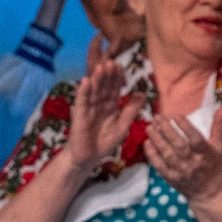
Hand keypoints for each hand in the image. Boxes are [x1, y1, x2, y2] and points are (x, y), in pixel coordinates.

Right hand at [61, 41, 141, 171]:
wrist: (88, 159)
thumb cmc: (104, 143)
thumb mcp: (122, 126)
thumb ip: (131, 110)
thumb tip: (142, 93)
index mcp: (110, 105)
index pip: (115, 88)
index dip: (117, 78)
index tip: (122, 66)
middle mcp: (99, 104)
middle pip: (104, 86)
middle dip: (108, 75)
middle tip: (112, 62)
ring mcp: (88, 108)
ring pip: (93, 91)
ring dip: (97, 79)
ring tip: (101, 67)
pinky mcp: (79, 115)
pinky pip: (81, 101)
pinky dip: (83, 91)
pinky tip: (86, 81)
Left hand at [144, 114, 221, 201]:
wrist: (207, 192)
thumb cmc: (213, 165)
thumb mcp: (219, 146)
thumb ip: (218, 126)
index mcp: (206, 153)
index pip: (195, 139)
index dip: (186, 127)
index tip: (176, 115)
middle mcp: (193, 162)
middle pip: (178, 145)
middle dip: (167, 130)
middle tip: (157, 117)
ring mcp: (181, 171)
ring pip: (166, 153)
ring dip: (157, 139)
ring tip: (149, 127)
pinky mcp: (170, 178)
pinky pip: (159, 165)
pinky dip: (152, 154)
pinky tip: (147, 142)